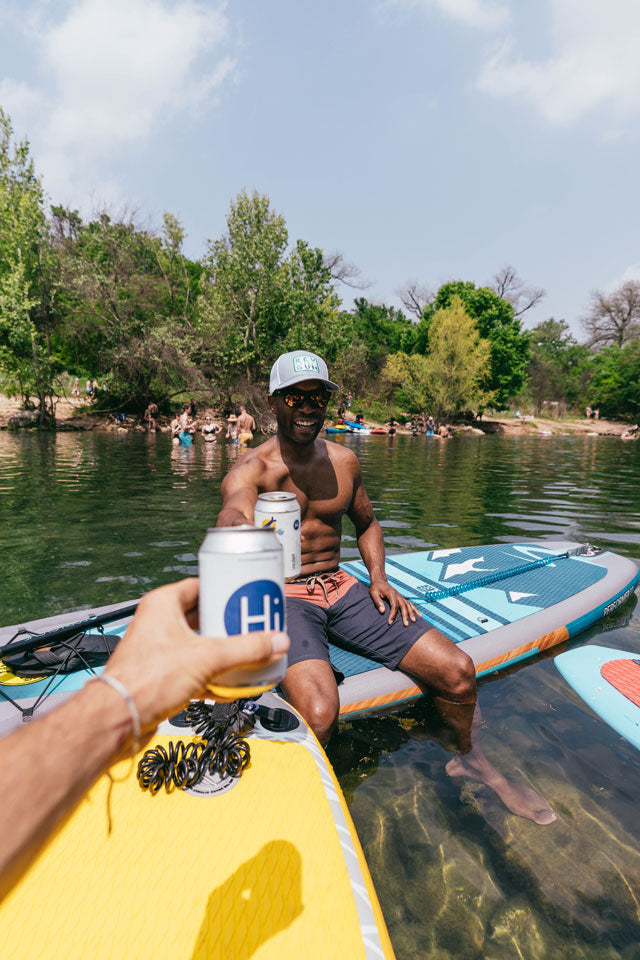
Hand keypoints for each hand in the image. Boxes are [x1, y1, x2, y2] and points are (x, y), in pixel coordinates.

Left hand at [102, 578, 288, 734]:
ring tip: (247, 653)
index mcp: (162, 604)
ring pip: (199, 644)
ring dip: (222, 651)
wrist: (120, 719)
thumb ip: (246, 650)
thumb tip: (275, 642)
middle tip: (252, 626)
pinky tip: (230, 682)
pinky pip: (193, 667)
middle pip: (203, 616)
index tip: (246, 595)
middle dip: (228, 624)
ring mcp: (159, 650)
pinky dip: (212, 673)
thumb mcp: (207, 658)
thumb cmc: (144, 680)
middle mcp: (158, 623)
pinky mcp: (161, 674)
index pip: (200, 585)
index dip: (225, 589)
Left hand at [369, 579, 418, 625]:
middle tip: (406, 625)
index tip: (390, 622)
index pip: (394, 605)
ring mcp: (401, 596)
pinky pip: (410, 604)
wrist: (380, 581)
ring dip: (411, 613)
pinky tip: (419, 615)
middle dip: (405, 615)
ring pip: (408, 605)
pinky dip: (415, 609)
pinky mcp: (402, 598)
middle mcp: (398, 595)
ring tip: (414, 621)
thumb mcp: (373, 593)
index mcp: (391, 593)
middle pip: (403, 606)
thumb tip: (382, 611)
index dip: (393, 614)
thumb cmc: (376, 588)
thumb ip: (378, 602)